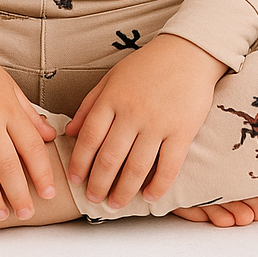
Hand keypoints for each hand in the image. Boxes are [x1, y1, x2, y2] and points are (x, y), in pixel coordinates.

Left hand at [64, 33, 226, 209]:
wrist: (188, 52)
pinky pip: (168, 166)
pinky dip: (158, 186)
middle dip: (99, 184)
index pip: (90, 137)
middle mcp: (133, 112)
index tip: (75, 180)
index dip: (80, 162)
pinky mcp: (182, 130)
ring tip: (115, 204)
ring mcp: (158, 122)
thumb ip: (90, 104)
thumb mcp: (112, 78)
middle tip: (94, 199)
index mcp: (113, 97)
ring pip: (137, 167)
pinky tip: (148, 197)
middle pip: (110, 158)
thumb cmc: (147, 65)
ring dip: (123, 191)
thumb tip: (69, 132)